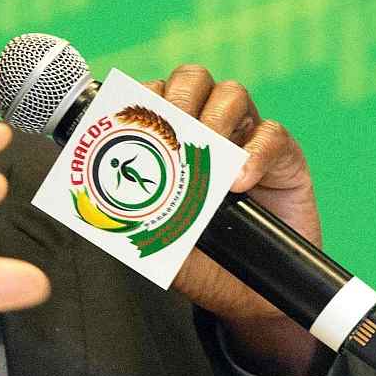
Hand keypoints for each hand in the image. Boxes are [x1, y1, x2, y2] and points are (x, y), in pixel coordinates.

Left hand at [146, 65, 329, 375]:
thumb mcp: (159, 240)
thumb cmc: (202, 260)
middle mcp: (208, 127)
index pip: (155, 95)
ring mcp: (246, 137)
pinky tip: (239, 183)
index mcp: (173, 138)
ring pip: (232, 95)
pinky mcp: (283, 157)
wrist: (249, 295)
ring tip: (207, 160)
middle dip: (177, 98)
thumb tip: (92, 203)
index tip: (131, 123)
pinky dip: (254, 154)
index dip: (141, 100)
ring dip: (214, 120)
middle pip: (192, 80)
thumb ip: (133, 216)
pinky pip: (272, 135)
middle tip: (171, 137)